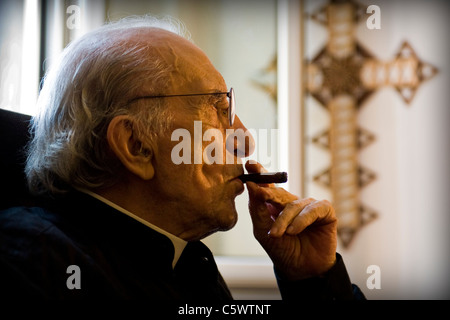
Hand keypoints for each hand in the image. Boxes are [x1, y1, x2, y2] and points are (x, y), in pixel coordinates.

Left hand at [245, 161, 337, 280]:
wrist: (302, 270)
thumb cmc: (282, 249)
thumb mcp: (264, 231)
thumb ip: (257, 209)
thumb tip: (252, 185)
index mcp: (275, 204)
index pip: (267, 185)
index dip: (259, 173)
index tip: (250, 164)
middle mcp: (292, 201)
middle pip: (278, 192)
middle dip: (268, 194)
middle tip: (260, 194)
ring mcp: (309, 205)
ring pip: (293, 205)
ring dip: (284, 220)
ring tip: (278, 234)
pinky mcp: (325, 211)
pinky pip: (312, 210)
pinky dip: (301, 220)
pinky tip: (294, 231)